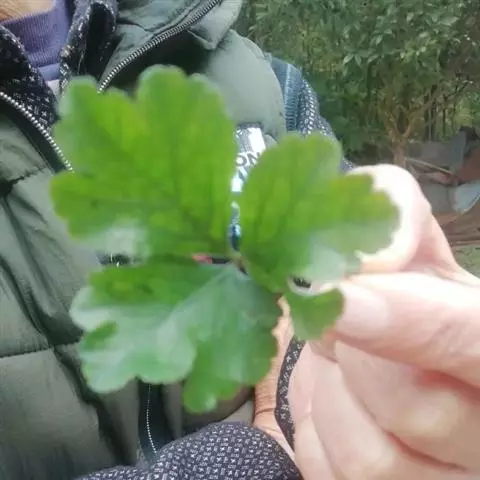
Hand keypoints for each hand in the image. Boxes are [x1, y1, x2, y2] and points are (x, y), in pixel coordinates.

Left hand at [291, 165, 479, 478]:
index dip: (411, 322)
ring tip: (342, 362)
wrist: (383, 352)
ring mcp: (446, 476)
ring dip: (330, 392)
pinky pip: (332, 473)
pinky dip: (317, 425)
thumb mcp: (410, 246)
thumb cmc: (406, 296)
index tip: (342, 300)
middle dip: (353, 353)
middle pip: (413, 404)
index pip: (474, 339)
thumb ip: (395, 217)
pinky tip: (339, 399)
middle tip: (338, 322)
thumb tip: (375, 253)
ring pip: (368, 455)